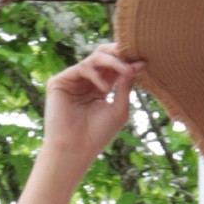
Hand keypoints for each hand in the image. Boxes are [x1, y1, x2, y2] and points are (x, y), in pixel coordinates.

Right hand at [44, 43, 144, 164]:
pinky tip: (105, 89)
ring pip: (94, 58)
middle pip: (103, 56)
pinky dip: (96, 75)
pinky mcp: (59, 82)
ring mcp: (72, 80)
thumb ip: (126, 85)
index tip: (144, 61)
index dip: (128, 61)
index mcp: (101, 86)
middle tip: (133, 55)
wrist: (76, 150)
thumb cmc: (98, 134)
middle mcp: (86, 81)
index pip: (115, 66)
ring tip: (126, 71)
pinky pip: (81, 68)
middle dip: (119, 53)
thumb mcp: (119, 108)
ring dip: (113, 62)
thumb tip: (136, 64)